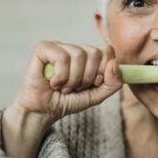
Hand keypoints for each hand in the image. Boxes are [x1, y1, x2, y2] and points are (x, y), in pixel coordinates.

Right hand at [2, 41, 122, 157]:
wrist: (44, 111)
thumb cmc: (69, 101)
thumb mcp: (97, 95)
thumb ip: (113, 83)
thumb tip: (114, 63)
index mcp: (89, 56)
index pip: (108, 51)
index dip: (104, 70)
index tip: (93, 83)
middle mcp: (75, 48)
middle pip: (95, 53)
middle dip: (87, 78)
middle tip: (75, 87)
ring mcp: (59, 46)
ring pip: (79, 55)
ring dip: (73, 79)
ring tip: (64, 87)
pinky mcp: (43, 48)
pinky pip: (62, 57)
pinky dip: (60, 76)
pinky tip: (53, 82)